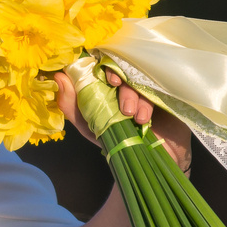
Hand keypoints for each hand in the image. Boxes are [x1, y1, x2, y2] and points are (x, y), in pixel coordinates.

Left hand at [51, 65, 193, 172]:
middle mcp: (129, 82)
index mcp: (111, 85)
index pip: (106, 64)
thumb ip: (72, 106)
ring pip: (141, 80)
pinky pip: (159, 89)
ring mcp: (149, 88)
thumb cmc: (119, 141)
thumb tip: (59, 77)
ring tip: (133, 118)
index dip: (105, 66)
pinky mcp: (167, 96)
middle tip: (122, 104)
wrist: (150, 162)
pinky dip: (149, 103)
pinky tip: (144, 119)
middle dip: (122, 85)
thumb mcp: (90, 127)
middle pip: (125, 69)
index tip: (107, 79)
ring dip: (135, 98)